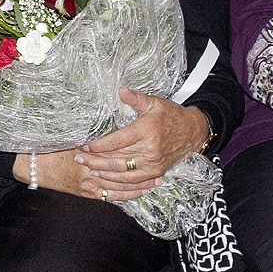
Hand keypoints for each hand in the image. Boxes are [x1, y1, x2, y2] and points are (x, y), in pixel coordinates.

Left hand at [71, 87, 209, 200]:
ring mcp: (153, 164)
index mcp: (146, 131)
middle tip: (79, 159)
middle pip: (116, 159)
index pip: (117, 141)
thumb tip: (120, 90)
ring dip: (103, 172)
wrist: (193, 133)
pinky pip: (133, 181)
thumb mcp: (155, 103)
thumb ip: (136, 98)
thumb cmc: (172, 116)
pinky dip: (118, 182)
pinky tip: (106, 178)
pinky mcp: (156, 172)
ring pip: (122, 172)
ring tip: (88, 168)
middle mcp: (149, 150)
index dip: (99, 145)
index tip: (85, 145)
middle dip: (95, 160)